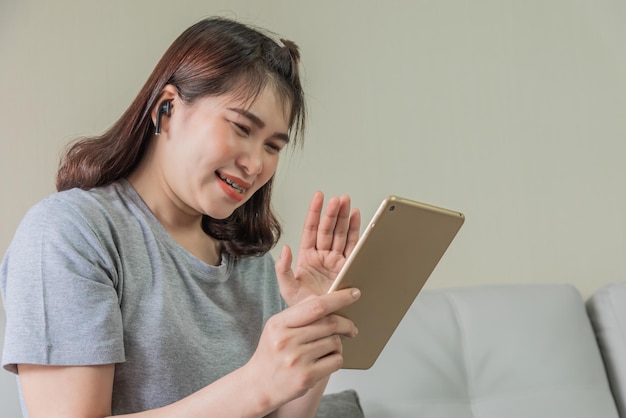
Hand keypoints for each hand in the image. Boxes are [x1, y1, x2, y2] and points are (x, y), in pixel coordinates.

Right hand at [245, 288, 359, 409]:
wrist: (259, 385)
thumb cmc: (272, 353)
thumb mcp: (277, 327)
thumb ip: (298, 312)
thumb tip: (324, 298)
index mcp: (279, 324)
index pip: (315, 306)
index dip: (338, 298)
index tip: (354, 293)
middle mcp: (286, 340)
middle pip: (329, 324)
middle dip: (346, 324)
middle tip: (352, 328)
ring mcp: (296, 360)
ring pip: (335, 342)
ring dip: (337, 344)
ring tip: (327, 349)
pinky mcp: (307, 377)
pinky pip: (336, 361)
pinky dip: (336, 358)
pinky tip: (325, 361)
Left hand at [275, 192, 360, 306]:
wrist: (320, 323)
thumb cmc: (302, 308)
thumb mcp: (287, 288)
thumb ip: (283, 269)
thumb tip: (284, 248)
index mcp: (307, 257)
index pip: (311, 230)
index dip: (315, 213)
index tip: (319, 197)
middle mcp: (322, 256)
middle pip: (328, 229)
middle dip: (333, 213)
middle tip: (337, 199)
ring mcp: (336, 261)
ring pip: (341, 234)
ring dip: (344, 217)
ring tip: (347, 202)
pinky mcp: (348, 267)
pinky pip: (352, 246)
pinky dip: (356, 231)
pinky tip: (357, 217)